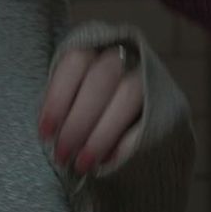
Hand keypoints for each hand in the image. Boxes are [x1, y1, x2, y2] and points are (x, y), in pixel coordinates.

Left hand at [38, 45, 143, 174]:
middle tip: (62, 154)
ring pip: (129, 93)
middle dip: (79, 120)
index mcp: (95, 47)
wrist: (128, 114)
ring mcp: (147, 75)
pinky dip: (127, 143)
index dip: (58, 97)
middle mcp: (124, 55)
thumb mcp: (69, 98)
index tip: (45, 133)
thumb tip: (52, 135)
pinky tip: (108, 161)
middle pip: (102, 78)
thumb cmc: (83, 104)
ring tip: (83, 163)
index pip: (76, 61)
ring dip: (102, 133)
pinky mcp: (165, 99)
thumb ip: (63, 108)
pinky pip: (148, 118)